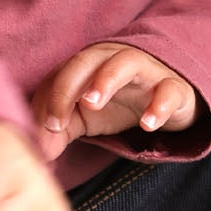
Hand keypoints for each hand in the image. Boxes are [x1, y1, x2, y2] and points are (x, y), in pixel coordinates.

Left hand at [32, 41, 198, 161]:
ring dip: (106, 80)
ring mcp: (146, 71)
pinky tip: (147, 124)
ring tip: (92, 104)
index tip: (46, 129)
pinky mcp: (174, 87)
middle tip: (58, 120)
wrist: (172, 100)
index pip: (61, 73)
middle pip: (87, 59)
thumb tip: (37, 152)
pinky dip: (158, 105)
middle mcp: (115, 59)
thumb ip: (58, 129)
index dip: (49, 99)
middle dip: (69, 85)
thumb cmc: (121, 103)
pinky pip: (167, 90)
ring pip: (126, 63)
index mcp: (89, 64)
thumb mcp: (84, 117)